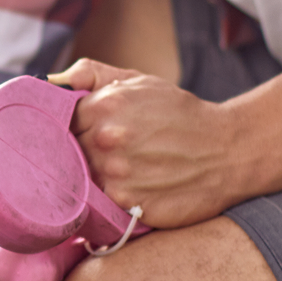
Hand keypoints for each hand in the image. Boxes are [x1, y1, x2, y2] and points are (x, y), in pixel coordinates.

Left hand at [53, 58, 244, 229]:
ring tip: (125, 172)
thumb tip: (52, 79)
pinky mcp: (130, 206)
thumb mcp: (140, 81)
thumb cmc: (180, 114)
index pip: (60, 123)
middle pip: (68, 154)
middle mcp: (107, 140)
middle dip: (82, 154)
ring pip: (83, 182)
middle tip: (110, 155)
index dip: (74, 129)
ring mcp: (118, 176)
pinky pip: (102, 206)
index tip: (88, 134)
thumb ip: (93, 74)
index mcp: (104, 105)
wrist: (228, 150)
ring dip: (96, 179)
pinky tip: (131, 190)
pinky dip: (111, 201)